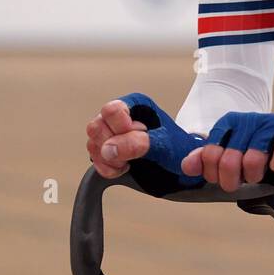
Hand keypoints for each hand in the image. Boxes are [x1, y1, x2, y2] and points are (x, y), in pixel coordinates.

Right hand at [85, 92, 203, 181]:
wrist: (181, 169)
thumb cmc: (178, 150)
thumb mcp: (165, 145)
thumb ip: (139, 143)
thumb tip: (110, 148)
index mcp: (136, 104)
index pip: (112, 110)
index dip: (121, 128)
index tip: (138, 136)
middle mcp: (120, 116)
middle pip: (96, 127)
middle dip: (112, 146)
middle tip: (132, 154)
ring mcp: (111, 133)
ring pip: (92, 143)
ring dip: (109, 159)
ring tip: (129, 163)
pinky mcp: (108, 150)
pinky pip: (94, 158)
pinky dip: (106, 168)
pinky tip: (123, 169)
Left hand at [183, 112, 273, 192]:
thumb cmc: (259, 153)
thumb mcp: (231, 155)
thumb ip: (207, 160)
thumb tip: (187, 167)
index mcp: (229, 123)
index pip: (209, 154)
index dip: (213, 174)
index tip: (222, 180)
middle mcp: (248, 120)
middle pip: (228, 160)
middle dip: (233, 179)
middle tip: (243, 182)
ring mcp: (271, 123)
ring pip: (253, 158)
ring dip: (255, 174)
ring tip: (260, 176)